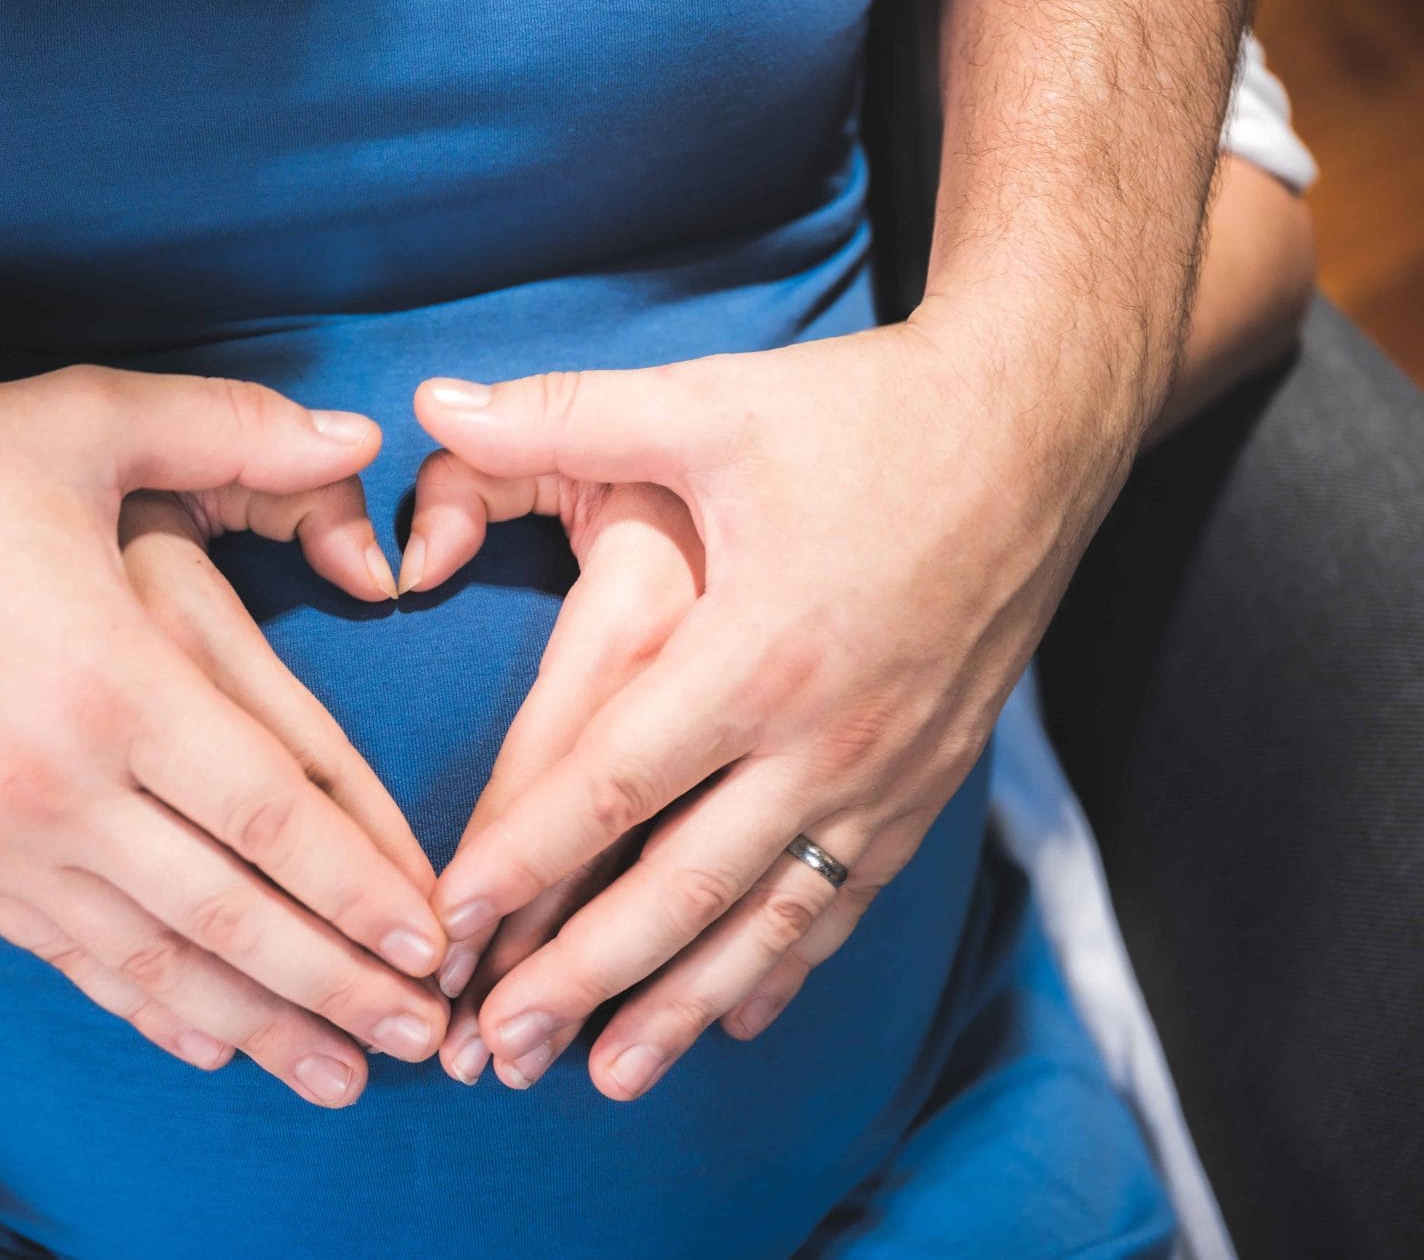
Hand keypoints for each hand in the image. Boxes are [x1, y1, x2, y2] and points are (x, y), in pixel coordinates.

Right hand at [0, 366, 447, 1108]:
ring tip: (340, 1075)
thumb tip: (357, 433)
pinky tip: (209, 1044)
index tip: (436, 937)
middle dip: (338, 982)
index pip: (271, 815)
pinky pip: (71, 958)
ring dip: (258, 1026)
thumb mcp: (83, 419)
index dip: (365, 885)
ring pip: (153, 963)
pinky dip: (149, 1010)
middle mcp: (58, 784)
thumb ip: (234, 429)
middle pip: (228, 914)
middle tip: (424, 1037)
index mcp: (112, 680)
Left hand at [417, 314, 1126, 1097]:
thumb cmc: (865, 413)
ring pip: (770, 918)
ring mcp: (887, 769)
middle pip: (683, 885)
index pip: (613, 782)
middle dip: (581, 976)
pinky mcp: (930, 779)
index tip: (448, 925)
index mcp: (755, 647)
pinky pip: (847, 897)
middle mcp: (825, 731)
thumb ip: (563, 415)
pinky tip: (739, 1017)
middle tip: (493, 1050)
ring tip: (605, 1077)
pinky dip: (788, 966)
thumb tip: (430, 393)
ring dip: (683, 1005)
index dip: (524, 858)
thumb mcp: (711, 403)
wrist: (1041, 427)